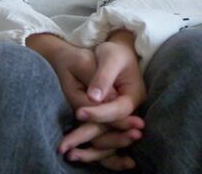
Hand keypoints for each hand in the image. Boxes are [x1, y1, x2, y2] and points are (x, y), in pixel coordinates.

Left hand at [27, 33, 143, 167]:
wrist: (117, 53)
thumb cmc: (114, 52)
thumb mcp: (109, 58)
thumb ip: (103, 78)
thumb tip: (94, 97)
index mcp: (134, 95)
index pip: (118, 110)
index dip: (99, 113)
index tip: (79, 112)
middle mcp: (130, 110)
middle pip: (112, 128)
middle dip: (90, 134)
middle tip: (67, 143)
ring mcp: (121, 117)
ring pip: (108, 136)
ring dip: (89, 145)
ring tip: (67, 149)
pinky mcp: (110, 119)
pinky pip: (102, 134)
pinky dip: (89, 141)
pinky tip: (73, 149)